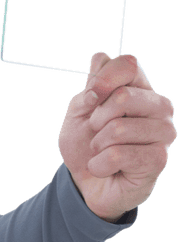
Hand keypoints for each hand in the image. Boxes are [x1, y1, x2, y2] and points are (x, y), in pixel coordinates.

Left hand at [58, 52, 175, 221]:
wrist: (86, 183)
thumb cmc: (85, 145)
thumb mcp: (78, 113)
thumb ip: (90, 88)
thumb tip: (101, 58)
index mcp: (140, 89)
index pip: (129, 64)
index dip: (101, 80)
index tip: (89, 98)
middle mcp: (158, 107)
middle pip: (125, 95)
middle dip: (96, 118)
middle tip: (95, 133)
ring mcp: (163, 132)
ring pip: (119, 128)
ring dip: (97, 144)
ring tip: (101, 151)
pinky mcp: (158, 159)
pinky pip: (118, 154)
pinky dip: (99, 164)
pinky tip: (104, 168)